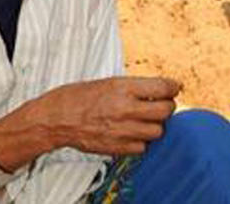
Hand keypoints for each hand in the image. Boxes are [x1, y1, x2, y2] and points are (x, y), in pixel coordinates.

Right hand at [0, 76, 179, 172]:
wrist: (57, 118)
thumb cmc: (79, 96)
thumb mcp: (107, 82)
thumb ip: (133, 87)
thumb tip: (159, 89)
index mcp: (122, 88)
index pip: (163, 88)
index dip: (172, 87)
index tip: (173, 87)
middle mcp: (126, 109)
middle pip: (166, 111)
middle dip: (166, 106)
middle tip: (159, 103)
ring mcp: (123, 130)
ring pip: (158, 131)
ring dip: (154, 125)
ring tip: (142, 119)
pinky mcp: (118, 147)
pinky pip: (143, 147)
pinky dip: (141, 141)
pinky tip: (131, 132)